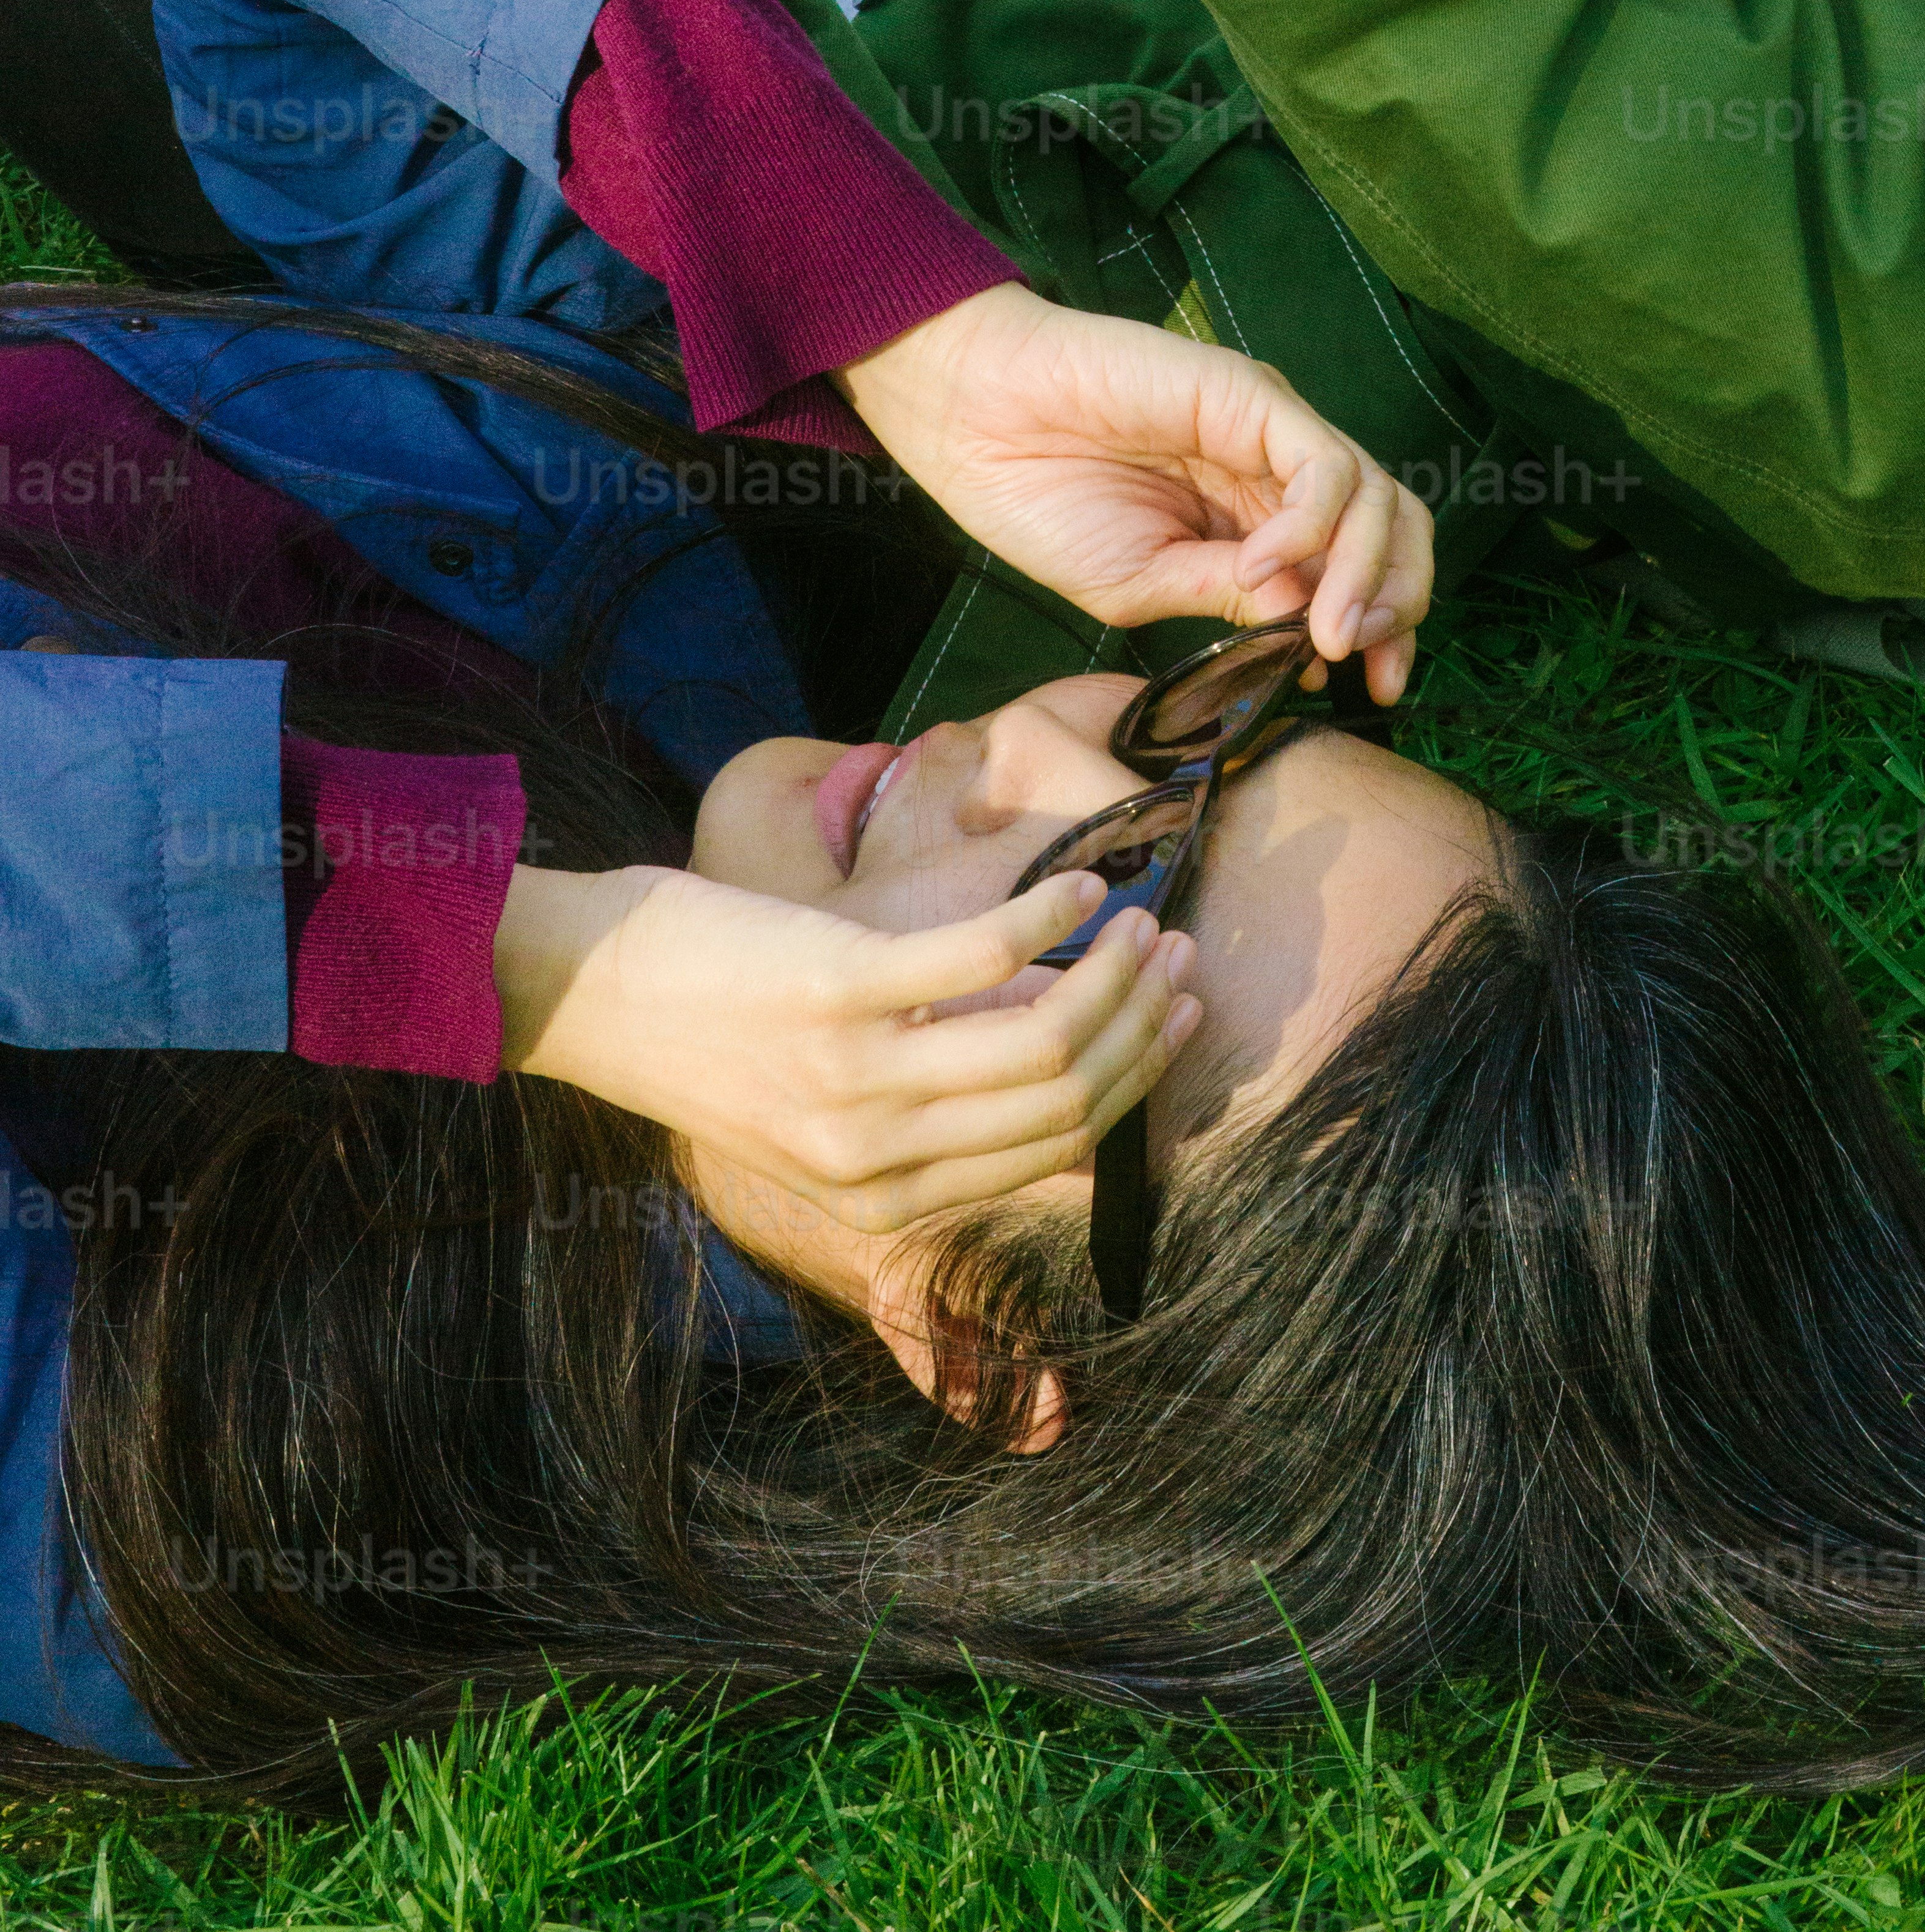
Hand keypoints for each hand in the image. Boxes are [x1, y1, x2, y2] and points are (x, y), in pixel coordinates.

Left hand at [498, 858, 1196, 1233]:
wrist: (589, 992)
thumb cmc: (714, 1038)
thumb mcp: (823, 1110)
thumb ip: (934, 1107)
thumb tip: (1068, 1055)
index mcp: (880, 1198)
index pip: (1053, 1149)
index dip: (1136, 1080)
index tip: (1180, 1013)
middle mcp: (873, 1154)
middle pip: (1061, 1098)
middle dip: (1144, 1024)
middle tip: (1179, 953)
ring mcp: (854, 1076)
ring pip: (1040, 1040)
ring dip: (1112, 971)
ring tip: (1140, 915)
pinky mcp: (836, 989)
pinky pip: (979, 956)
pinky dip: (1048, 915)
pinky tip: (1079, 881)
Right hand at [843, 285, 1434, 702]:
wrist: (979, 424)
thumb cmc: (1043, 502)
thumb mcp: (1138, 586)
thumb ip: (1225, 597)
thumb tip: (1306, 625)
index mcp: (1256, 522)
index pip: (1359, 567)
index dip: (1385, 625)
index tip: (1376, 688)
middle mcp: (1278, 473)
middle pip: (1392, 525)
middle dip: (1401, 598)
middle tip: (1367, 665)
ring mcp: (1271, 431)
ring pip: (1374, 493)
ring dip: (1365, 572)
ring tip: (1322, 635)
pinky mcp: (1252, 396)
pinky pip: (1321, 462)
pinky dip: (1311, 523)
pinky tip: (1261, 565)